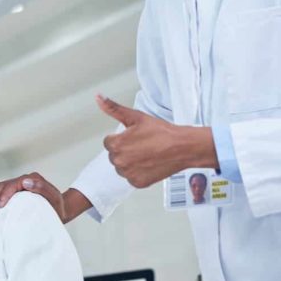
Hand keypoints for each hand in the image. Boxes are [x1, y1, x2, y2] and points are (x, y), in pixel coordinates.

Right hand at [0, 172, 90, 222]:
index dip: (4, 195)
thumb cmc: (58, 207)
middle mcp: (23, 180)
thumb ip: (42, 188)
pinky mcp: (14, 192)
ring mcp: (17, 185)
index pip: (12, 184)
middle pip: (3, 185)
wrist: (62, 210)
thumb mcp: (54, 198)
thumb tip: (25, 181)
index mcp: (32, 179)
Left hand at [96, 95, 217, 188]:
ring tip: (146, 153)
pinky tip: (149, 163)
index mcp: (116, 145)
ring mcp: (129, 174)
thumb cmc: (161, 132)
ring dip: (130, 162)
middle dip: (125, 150)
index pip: (109, 142)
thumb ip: (113, 108)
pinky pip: (132, 177)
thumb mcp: (136, 117)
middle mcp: (119, 161)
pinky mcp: (138, 183)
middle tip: (142, 144)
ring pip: (122, 167)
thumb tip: (99, 98)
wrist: (182, 147)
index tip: (134, 137)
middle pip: (115, 155)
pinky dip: (138, 172)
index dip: (122, 138)